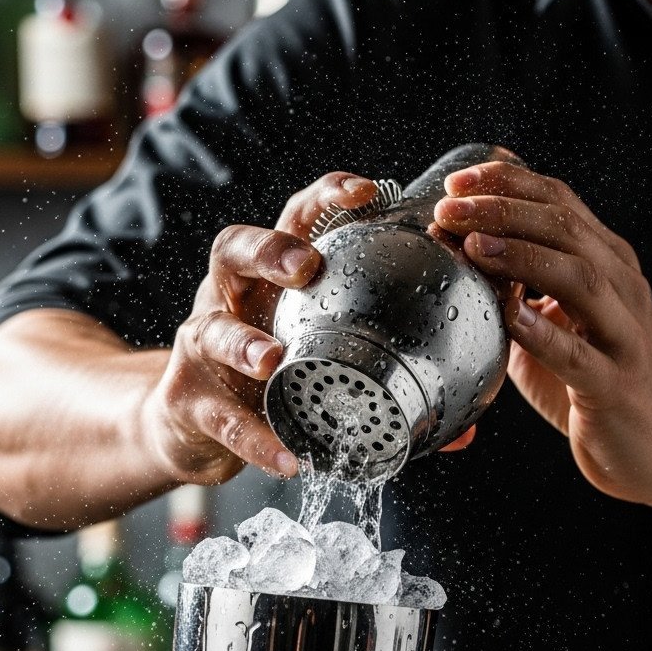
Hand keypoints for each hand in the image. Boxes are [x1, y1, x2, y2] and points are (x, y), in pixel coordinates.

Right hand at [145, 173, 382, 484]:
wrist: (190, 428)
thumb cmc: (266, 380)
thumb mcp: (318, 364)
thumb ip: (391, 389)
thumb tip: (465, 433)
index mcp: (269, 279)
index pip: (295, 220)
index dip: (326, 199)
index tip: (368, 191)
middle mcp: (228, 298)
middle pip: (234, 249)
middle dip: (270, 252)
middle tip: (306, 267)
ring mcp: (200, 346)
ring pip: (211, 331)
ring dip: (244, 343)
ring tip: (272, 360)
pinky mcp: (187, 401)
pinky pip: (221, 420)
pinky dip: (255, 439)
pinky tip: (288, 459)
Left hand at [434, 160, 651, 517]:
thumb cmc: (600, 381)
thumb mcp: (557, 322)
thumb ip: (519, 289)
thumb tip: (462, 256)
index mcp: (607, 264)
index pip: (559, 202)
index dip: (508, 184)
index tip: (459, 180)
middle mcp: (621, 287)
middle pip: (564, 228)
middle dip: (503, 210)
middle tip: (453, 206)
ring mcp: (621, 333)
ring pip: (578, 276)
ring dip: (521, 256)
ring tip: (475, 245)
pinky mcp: (612, 383)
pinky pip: (576, 353)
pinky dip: (541, 331)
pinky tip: (509, 316)